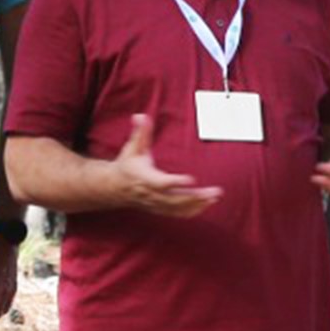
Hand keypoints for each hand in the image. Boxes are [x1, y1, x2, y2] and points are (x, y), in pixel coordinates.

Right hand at [104, 114, 218, 218]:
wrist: (114, 186)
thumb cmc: (127, 163)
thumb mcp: (132, 146)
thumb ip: (140, 132)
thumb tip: (141, 116)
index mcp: (145, 178)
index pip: (161, 183)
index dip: (175, 182)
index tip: (191, 179)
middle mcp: (151, 193)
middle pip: (175, 199)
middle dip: (196, 197)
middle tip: (215, 191)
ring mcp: (156, 203)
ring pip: (178, 208)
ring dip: (198, 204)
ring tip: (215, 197)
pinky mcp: (160, 208)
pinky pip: (177, 213)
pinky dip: (192, 211)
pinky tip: (206, 205)